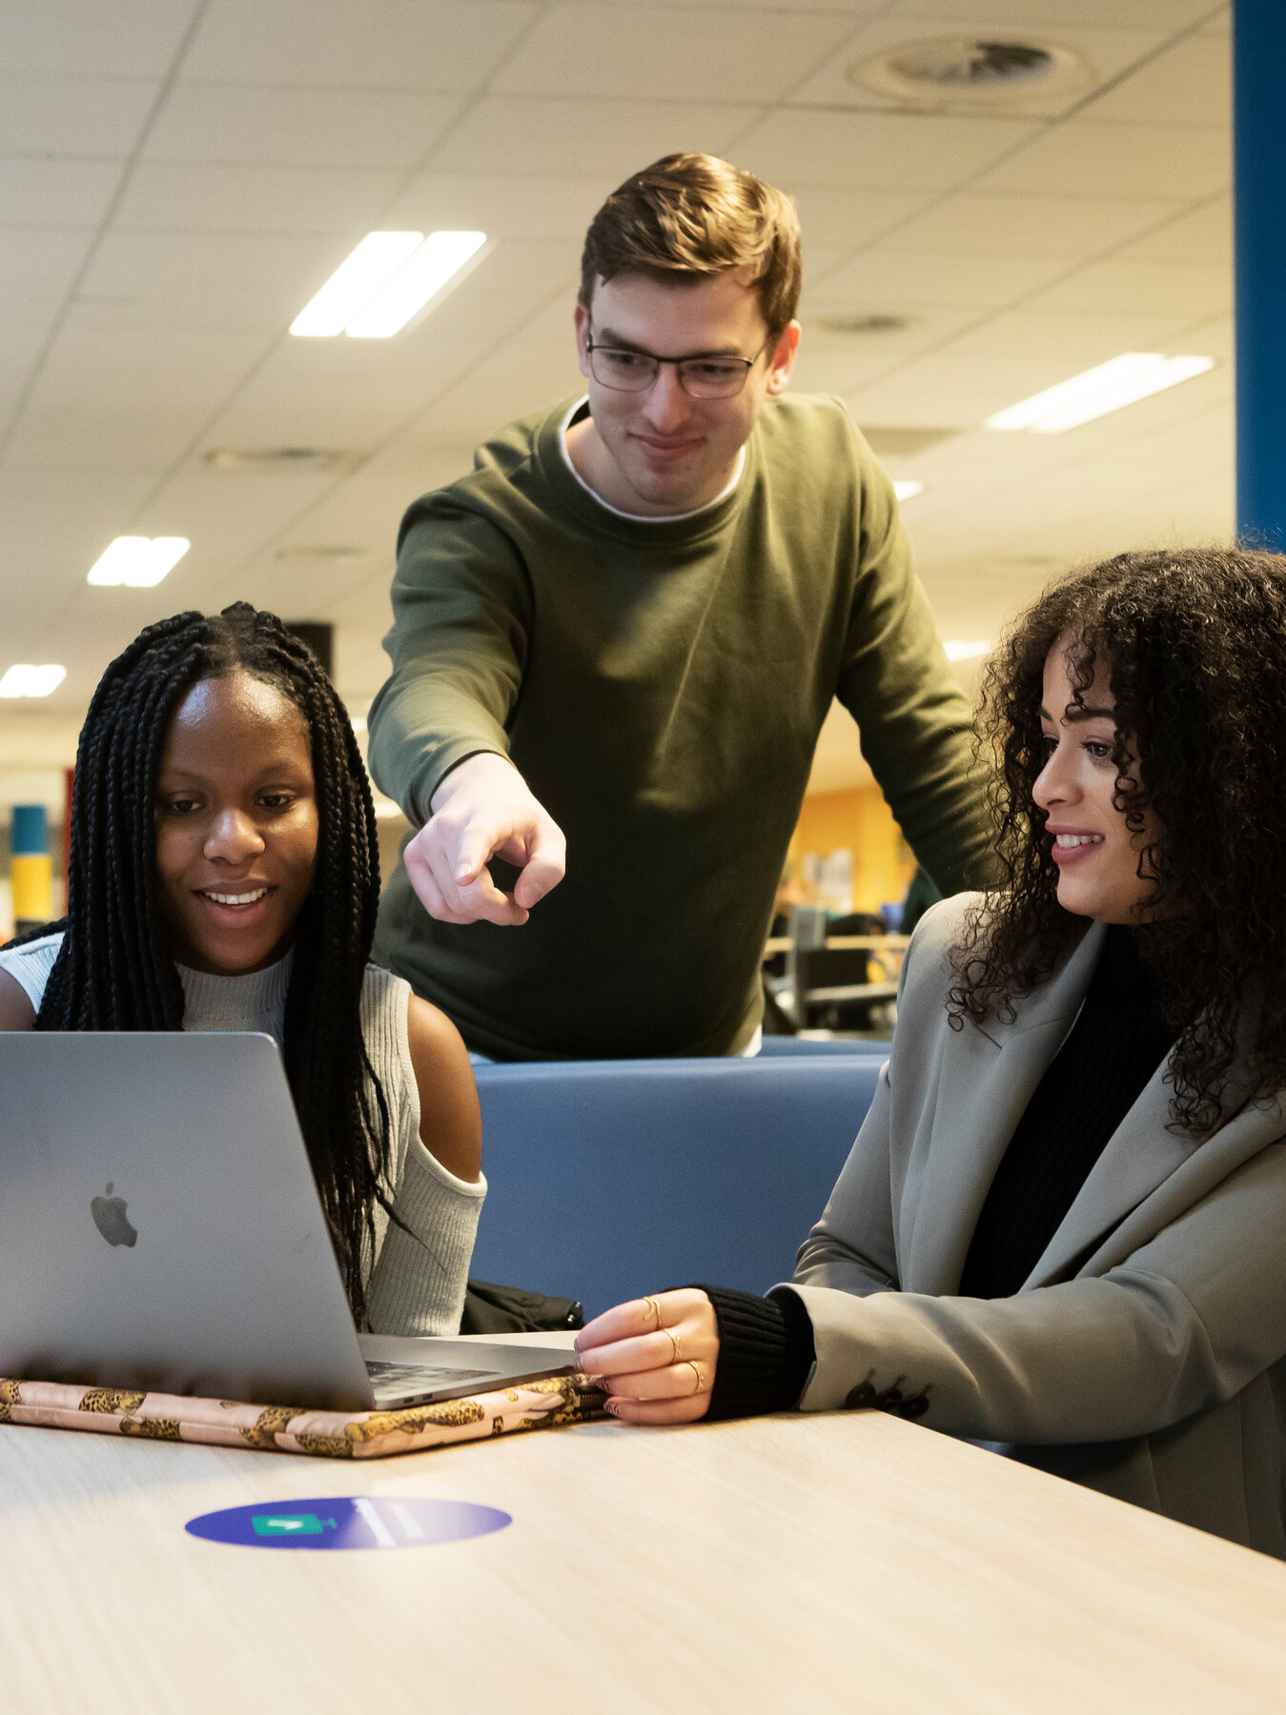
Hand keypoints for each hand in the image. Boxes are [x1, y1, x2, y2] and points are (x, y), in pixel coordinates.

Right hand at [405, 753, 565, 926]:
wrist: (478, 790)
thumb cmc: (518, 819)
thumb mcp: (549, 836)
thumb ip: (548, 868)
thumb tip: (524, 901)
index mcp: (487, 818)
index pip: (475, 839)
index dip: (470, 859)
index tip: (465, 876)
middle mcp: (448, 827)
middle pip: (470, 893)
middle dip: (500, 911)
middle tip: (520, 908)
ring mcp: (425, 841)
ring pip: (454, 905)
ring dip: (483, 912)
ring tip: (501, 894)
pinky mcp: (413, 857)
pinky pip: (438, 907)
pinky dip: (461, 913)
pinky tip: (476, 895)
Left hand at [575, 1289, 717, 1423]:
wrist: (758, 1344)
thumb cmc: (701, 1324)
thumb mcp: (678, 1306)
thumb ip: (644, 1320)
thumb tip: (595, 1342)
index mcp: (688, 1305)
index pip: (637, 1315)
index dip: (603, 1330)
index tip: (583, 1341)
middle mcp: (701, 1336)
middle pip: (647, 1350)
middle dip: (607, 1360)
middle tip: (585, 1365)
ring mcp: (709, 1369)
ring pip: (662, 1381)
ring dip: (623, 1385)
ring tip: (602, 1384)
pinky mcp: (712, 1399)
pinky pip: (674, 1410)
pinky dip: (642, 1411)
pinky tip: (619, 1406)